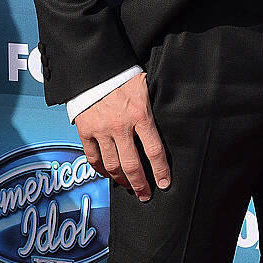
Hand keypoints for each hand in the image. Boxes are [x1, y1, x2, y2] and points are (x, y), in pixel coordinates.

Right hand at [75, 72, 169, 200]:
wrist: (95, 67)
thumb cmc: (126, 75)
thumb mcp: (147, 85)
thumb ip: (155, 104)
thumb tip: (176, 114)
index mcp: (140, 114)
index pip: (154, 149)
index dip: (160, 170)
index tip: (165, 183)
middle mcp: (120, 126)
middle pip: (132, 165)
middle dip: (140, 184)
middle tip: (146, 195)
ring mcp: (101, 130)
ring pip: (112, 165)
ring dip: (122, 180)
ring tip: (129, 187)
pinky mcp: (85, 131)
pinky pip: (93, 158)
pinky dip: (101, 170)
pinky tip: (109, 174)